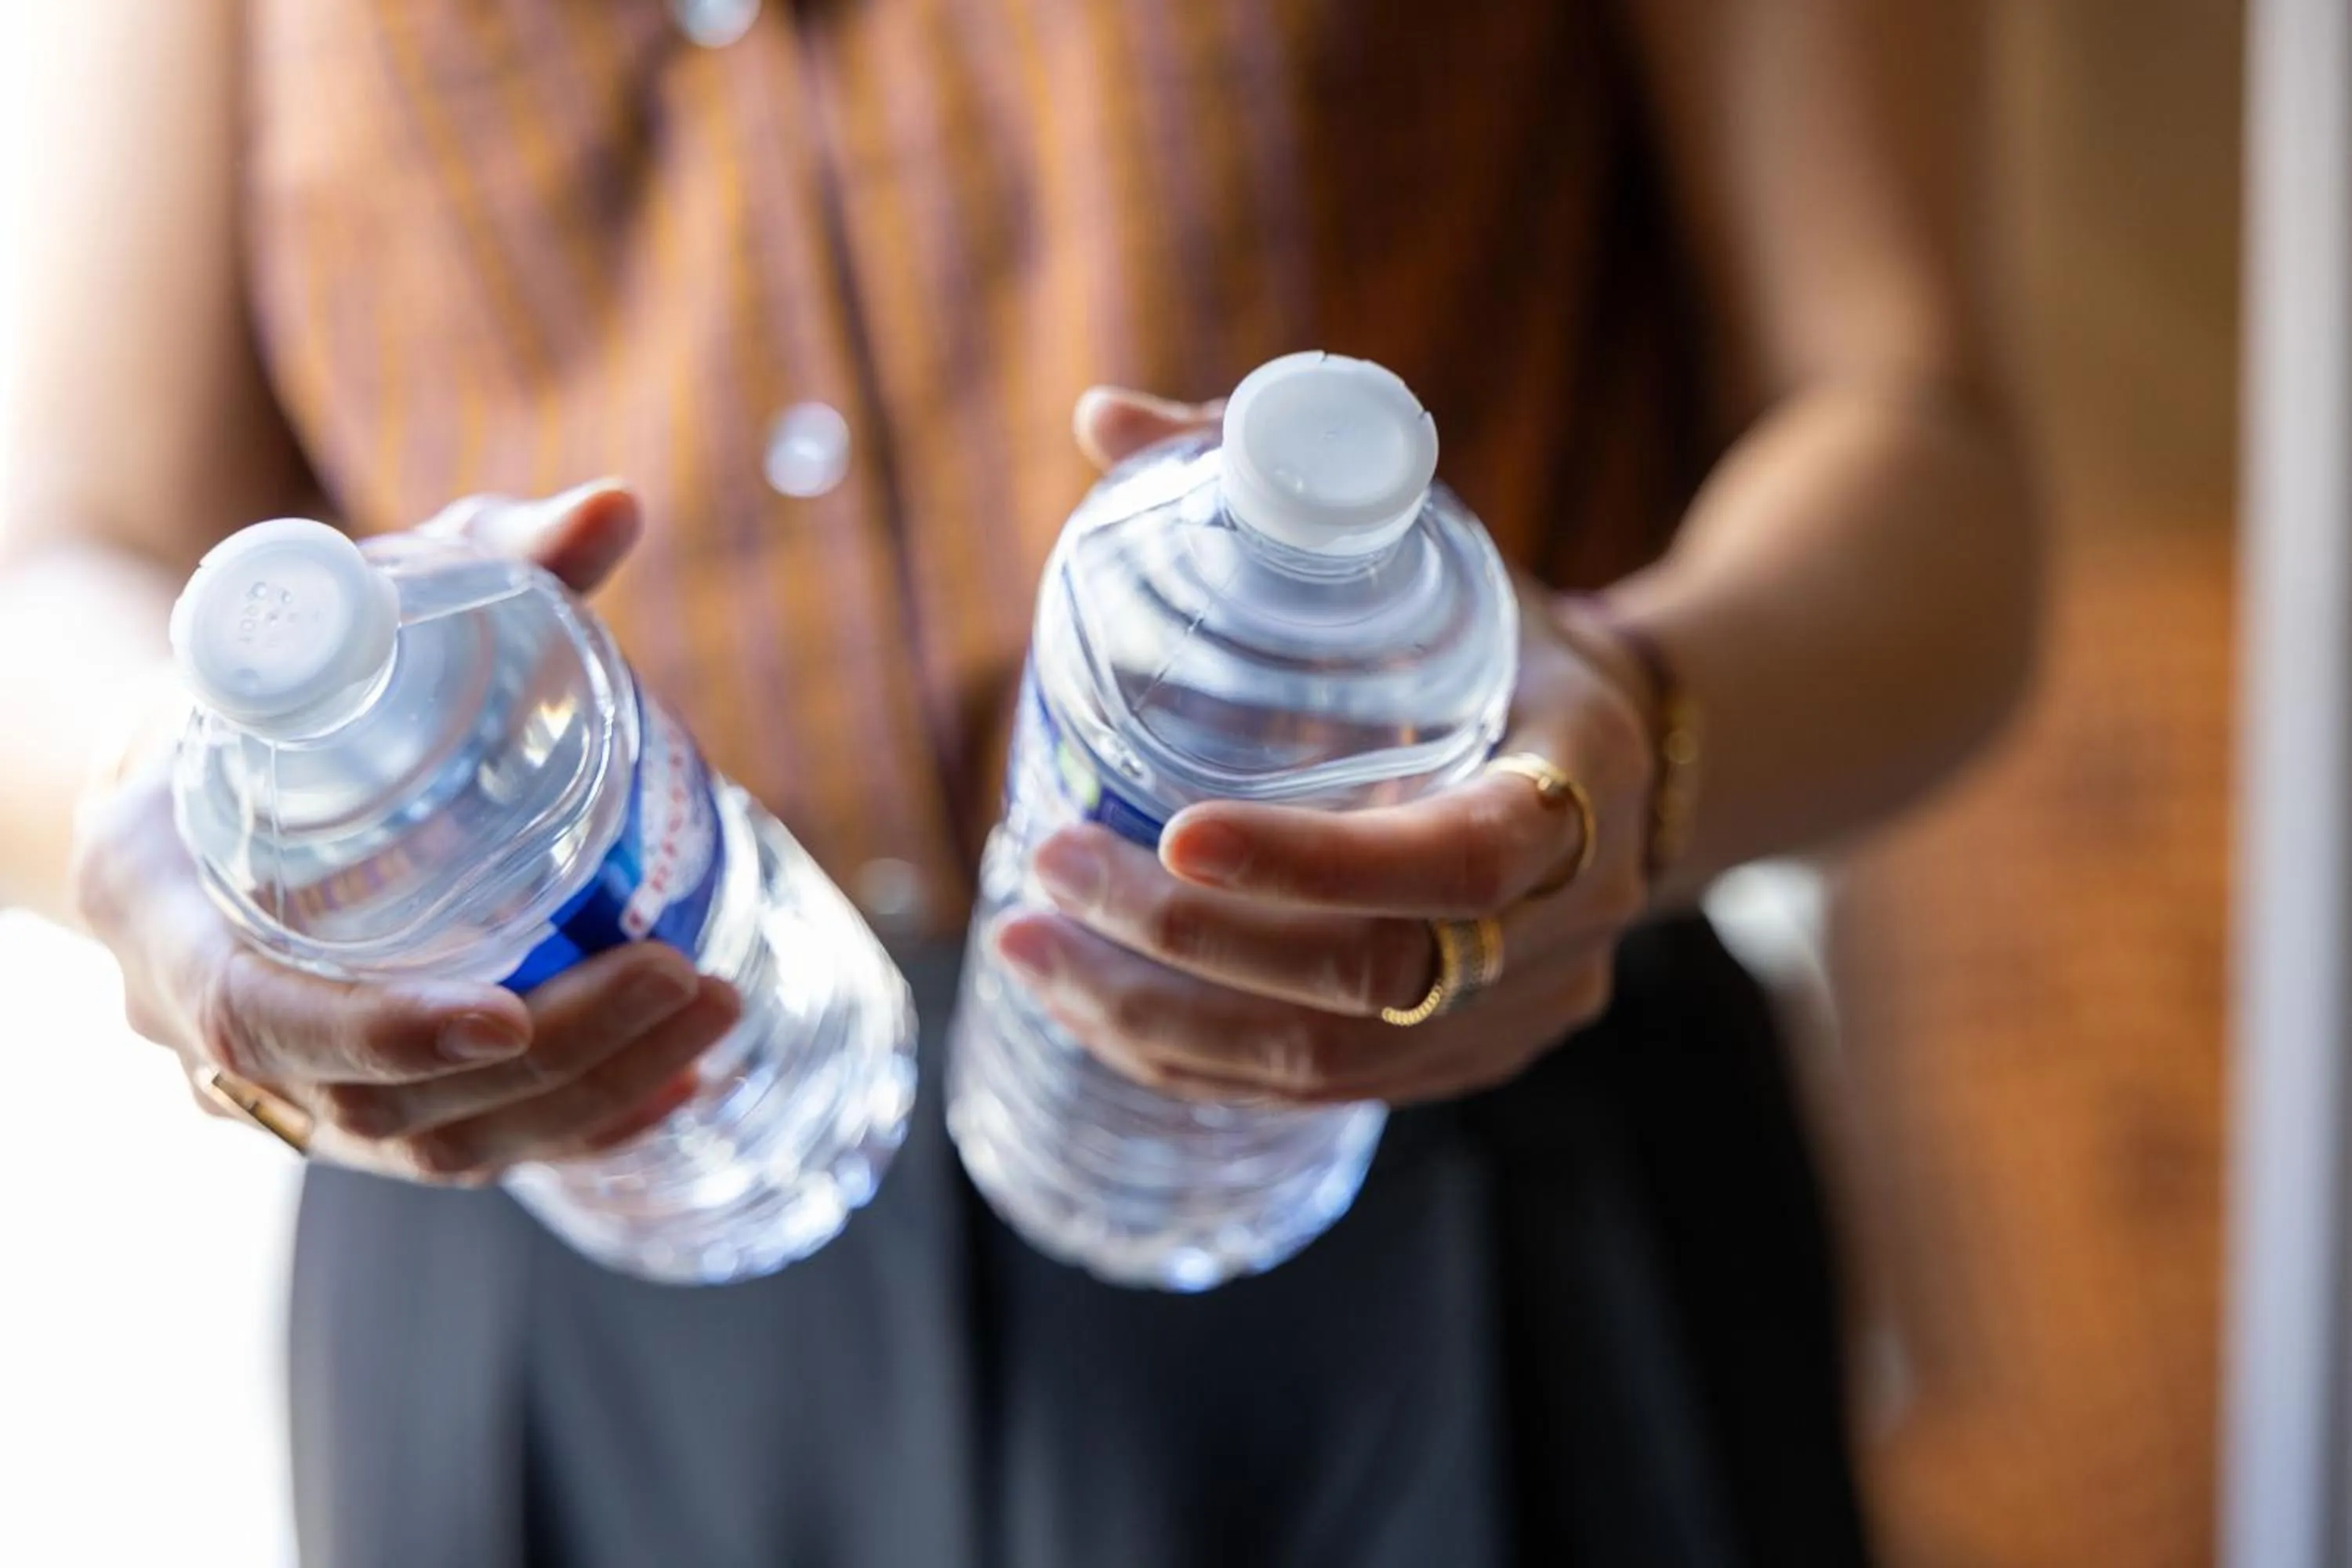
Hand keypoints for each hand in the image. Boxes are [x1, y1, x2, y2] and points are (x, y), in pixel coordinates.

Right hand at [72, 483, 740, 1179]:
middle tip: (685, 974)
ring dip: (587, 1092)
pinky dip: (576, 1126)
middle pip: (380, 1098)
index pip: (254, 1014)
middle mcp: (210, 1025)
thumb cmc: (286, 678)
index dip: (379, 1030)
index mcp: (162, 908)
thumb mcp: (356, 611)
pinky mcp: (359, 1099)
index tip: (507, 1011)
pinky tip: (678, 1081)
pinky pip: (466, 1147)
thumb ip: (483, 559)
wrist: (205, 762)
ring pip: (437, 1141)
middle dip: (551, 1053)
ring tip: (714, 1008)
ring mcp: (287, 1081)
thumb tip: (616, 508)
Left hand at [990, 392, 1653, 1106]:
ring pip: (1333, 1062)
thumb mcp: (1420, 540)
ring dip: (1162, 1022)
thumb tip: (1101, 417)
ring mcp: (1526, 1010)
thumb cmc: (1496, 628)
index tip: (1175, 830)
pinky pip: (1327, 1096)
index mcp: (1580, 774)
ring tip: (1030, 953)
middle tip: (1049, 870)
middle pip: (1375, 979)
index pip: (1461, 857)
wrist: (1612, 752)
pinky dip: (1201, 1069)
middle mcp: (1571, 922)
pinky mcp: (1472, 1062)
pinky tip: (1097, 1019)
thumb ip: (1275, 478)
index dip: (1318, 862)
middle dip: (1188, 943)